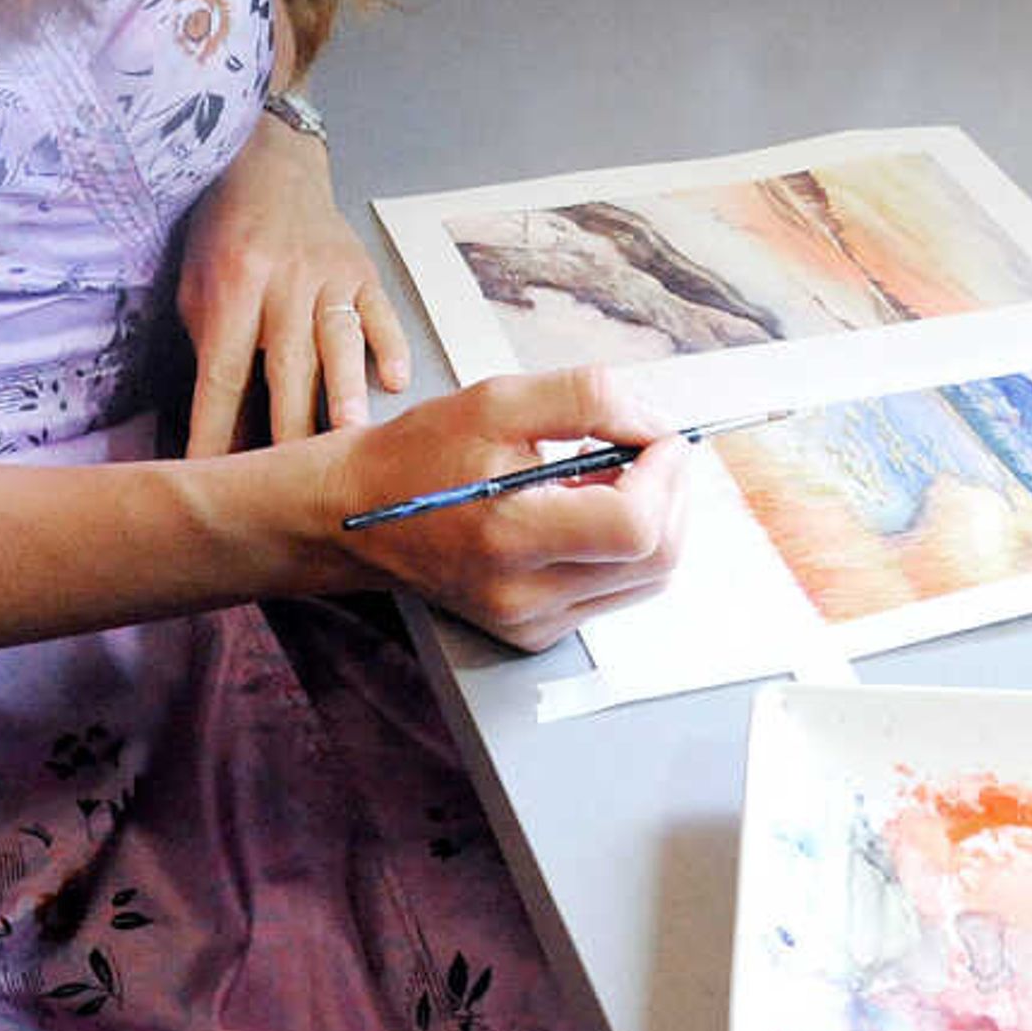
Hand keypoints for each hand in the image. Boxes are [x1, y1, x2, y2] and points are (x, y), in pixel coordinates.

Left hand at [170, 111, 410, 455]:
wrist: (271, 163)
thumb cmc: (224, 231)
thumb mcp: (196, 282)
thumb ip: (211, 344)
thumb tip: (225, 423)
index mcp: (233, 285)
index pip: (223, 372)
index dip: (215, 427)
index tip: (210, 477)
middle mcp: (283, 281)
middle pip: (287, 365)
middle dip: (287, 428)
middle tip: (291, 482)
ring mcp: (328, 274)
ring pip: (338, 340)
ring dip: (344, 389)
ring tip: (352, 435)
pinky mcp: (362, 270)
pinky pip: (379, 312)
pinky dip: (389, 346)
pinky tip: (395, 381)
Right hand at [329, 368, 693, 650]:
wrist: (358, 515)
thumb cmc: (421, 453)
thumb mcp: (498, 400)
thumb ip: (587, 399)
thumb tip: (656, 423)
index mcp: (511, 538)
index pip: (636, 527)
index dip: (666, 474)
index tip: (660, 436)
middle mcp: (525, 596)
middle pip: (657, 559)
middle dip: (672, 494)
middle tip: (648, 447)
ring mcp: (533, 622)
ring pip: (647, 579)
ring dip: (653, 518)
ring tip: (608, 474)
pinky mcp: (535, 631)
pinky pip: (614, 591)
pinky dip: (621, 545)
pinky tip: (583, 508)